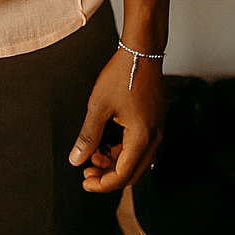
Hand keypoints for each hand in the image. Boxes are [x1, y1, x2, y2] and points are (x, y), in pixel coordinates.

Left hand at [68, 47, 164, 192]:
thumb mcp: (99, 106)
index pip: (122, 175)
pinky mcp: (155, 122)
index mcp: (141, 137)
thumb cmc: (122, 74)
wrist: (142, 50)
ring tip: (94, 153)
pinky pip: (141, 147)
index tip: (85, 181)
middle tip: (87, 171)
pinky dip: (124, 151)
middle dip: (108, 176)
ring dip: (116, 163)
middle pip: (132, 173)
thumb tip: (77, 159)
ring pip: (137, 161)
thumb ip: (88, 136)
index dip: (102, 183)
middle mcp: (154, 138)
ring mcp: (157, 130)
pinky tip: (107, 142)